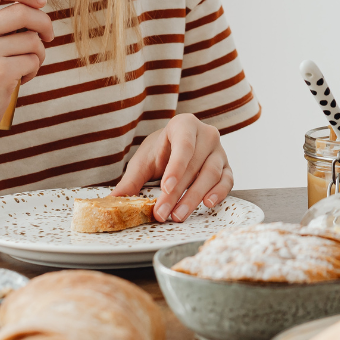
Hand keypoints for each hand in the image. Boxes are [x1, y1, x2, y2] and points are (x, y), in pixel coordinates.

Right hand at [0, 0, 53, 152]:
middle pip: (22, 11)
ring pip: (33, 39)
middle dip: (44, 23)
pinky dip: (32, 70)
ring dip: (37, 53)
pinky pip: (34, 60)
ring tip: (21, 66)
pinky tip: (17, 80)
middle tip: (48, 36)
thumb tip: (36, 5)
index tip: (39, 1)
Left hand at [111, 114, 233, 221]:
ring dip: (194, 197)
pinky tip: (207, 204)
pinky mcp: (227, 167)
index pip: (184, 146)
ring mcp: (219, 151)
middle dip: (178, 192)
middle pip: (195, 165)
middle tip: (163, 212)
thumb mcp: (143, 162)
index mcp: (184, 125)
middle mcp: (206, 134)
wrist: (176, 147)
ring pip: (211, 174)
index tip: (166, 188)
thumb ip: (131, 180)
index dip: (176, 168)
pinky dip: (219, 193)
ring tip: (179, 215)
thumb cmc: (160, 151)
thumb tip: (112, 201)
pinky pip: (227, 180)